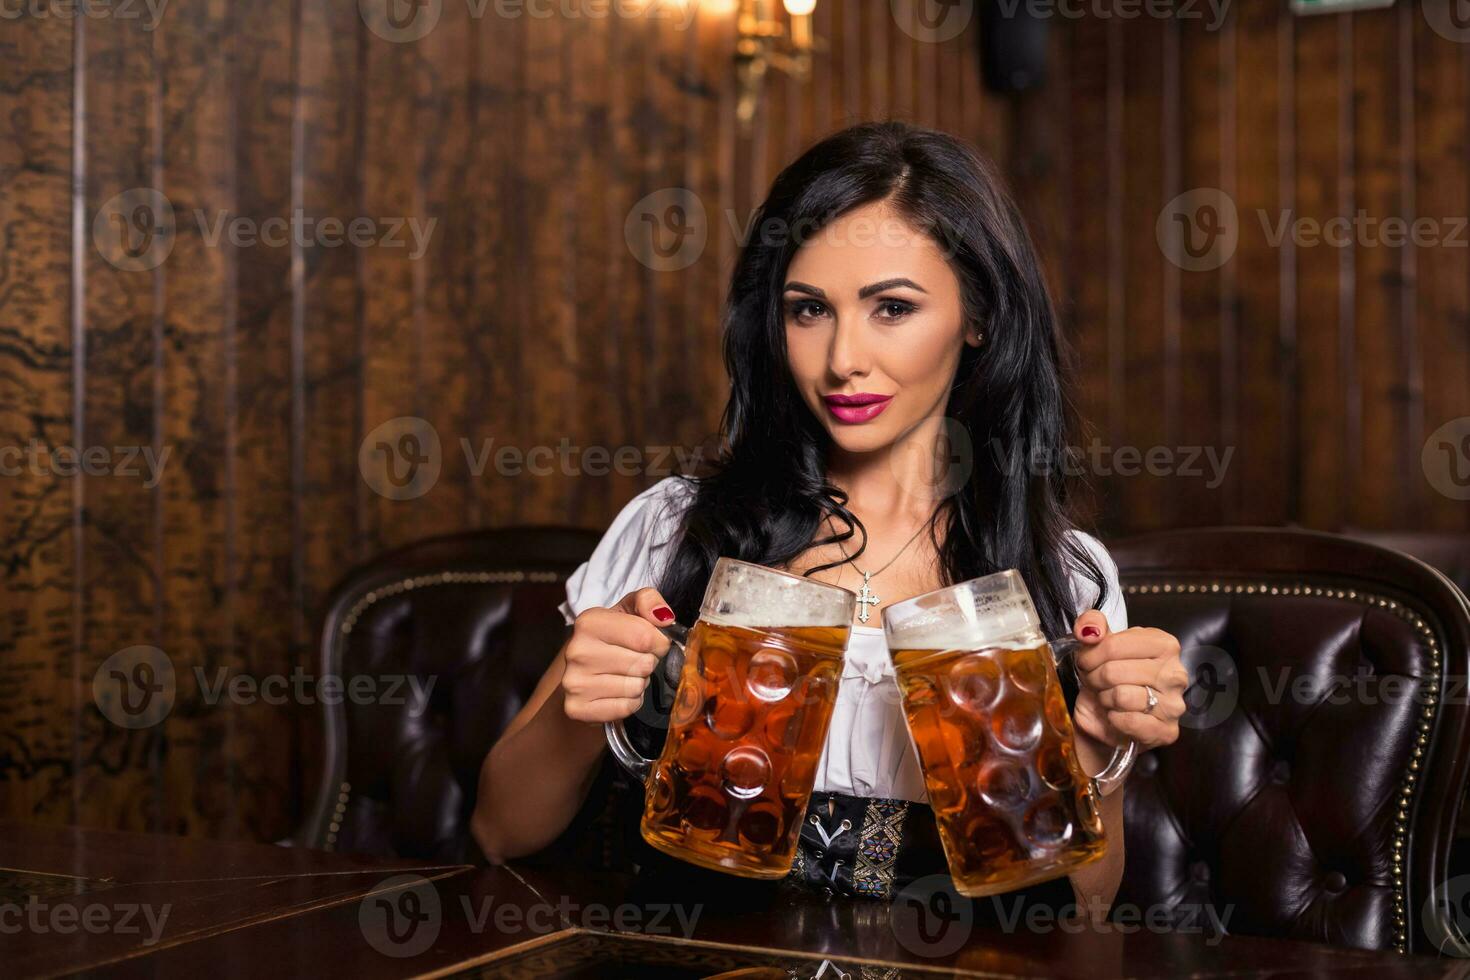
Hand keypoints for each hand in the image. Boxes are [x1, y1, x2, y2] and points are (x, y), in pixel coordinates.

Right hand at [561, 588, 676, 723]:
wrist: (579, 672)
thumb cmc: (611, 639)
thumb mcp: (628, 610)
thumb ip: (648, 601)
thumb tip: (664, 616)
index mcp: (589, 622)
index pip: (644, 635)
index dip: (658, 642)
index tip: (653, 644)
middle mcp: (577, 651)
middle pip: (642, 663)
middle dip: (648, 663)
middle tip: (635, 660)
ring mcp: (574, 682)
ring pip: (635, 687)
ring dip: (639, 683)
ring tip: (625, 675)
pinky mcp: (577, 708)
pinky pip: (626, 708)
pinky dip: (630, 702)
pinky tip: (618, 692)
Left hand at [1068, 610, 1188, 762]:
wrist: (1108, 720)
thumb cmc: (1108, 680)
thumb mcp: (1098, 647)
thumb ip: (1092, 624)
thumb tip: (1088, 630)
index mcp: (1164, 645)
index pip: (1114, 644)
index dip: (1090, 655)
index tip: (1085, 662)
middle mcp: (1175, 673)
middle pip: (1114, 670)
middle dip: (1094, 678)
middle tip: (1094, 682)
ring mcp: (1174, 704)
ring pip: (1121, 695)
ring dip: (1104, 698)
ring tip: (1106, 698)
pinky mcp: (1167, 731)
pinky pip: (1129, 721)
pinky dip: (1113, 719)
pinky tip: (1116, 715)